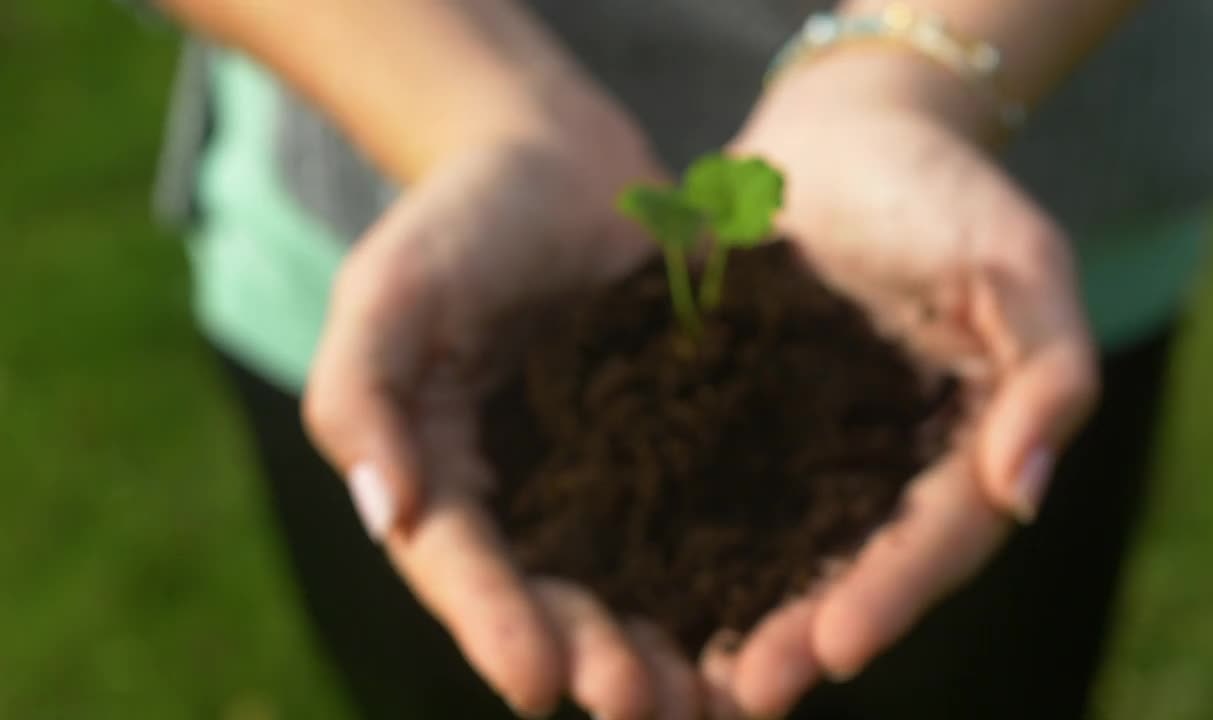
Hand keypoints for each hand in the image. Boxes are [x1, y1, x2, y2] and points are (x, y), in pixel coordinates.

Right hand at [303, 126, 704, 719]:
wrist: (562, 165)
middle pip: (555, 596)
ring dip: (669, 647)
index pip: (461, 564)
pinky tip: (773, 620)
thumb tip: (383, 509)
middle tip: (644, 707)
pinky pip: (705, 521)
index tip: (537, 682)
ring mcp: (606, 481)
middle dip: (596, 656)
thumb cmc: (459, 220)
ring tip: (712, 702)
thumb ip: (362, 391)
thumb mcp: (388, 289)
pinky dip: (734, 577)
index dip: (494, 624)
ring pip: (636, 582)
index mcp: (442, 475)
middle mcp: (526, 499)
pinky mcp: (678, 450)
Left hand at [700, 50, 1099, 717]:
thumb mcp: (1019, 264)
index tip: (836, 648)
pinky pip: (708, 488)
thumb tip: (1027, 492)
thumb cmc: (944, 190)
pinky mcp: (737, 420)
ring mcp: (808, 451)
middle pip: (848, 571)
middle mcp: (883, 470)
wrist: (844, 134)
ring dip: (732, 614)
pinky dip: (679, 541)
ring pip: (773, 551)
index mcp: (962, 449)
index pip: (934, 542)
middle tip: (745, 691)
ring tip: (681, 674)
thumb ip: (1046, 370)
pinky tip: (631, 582)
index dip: (891, 598)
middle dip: (800, 634)